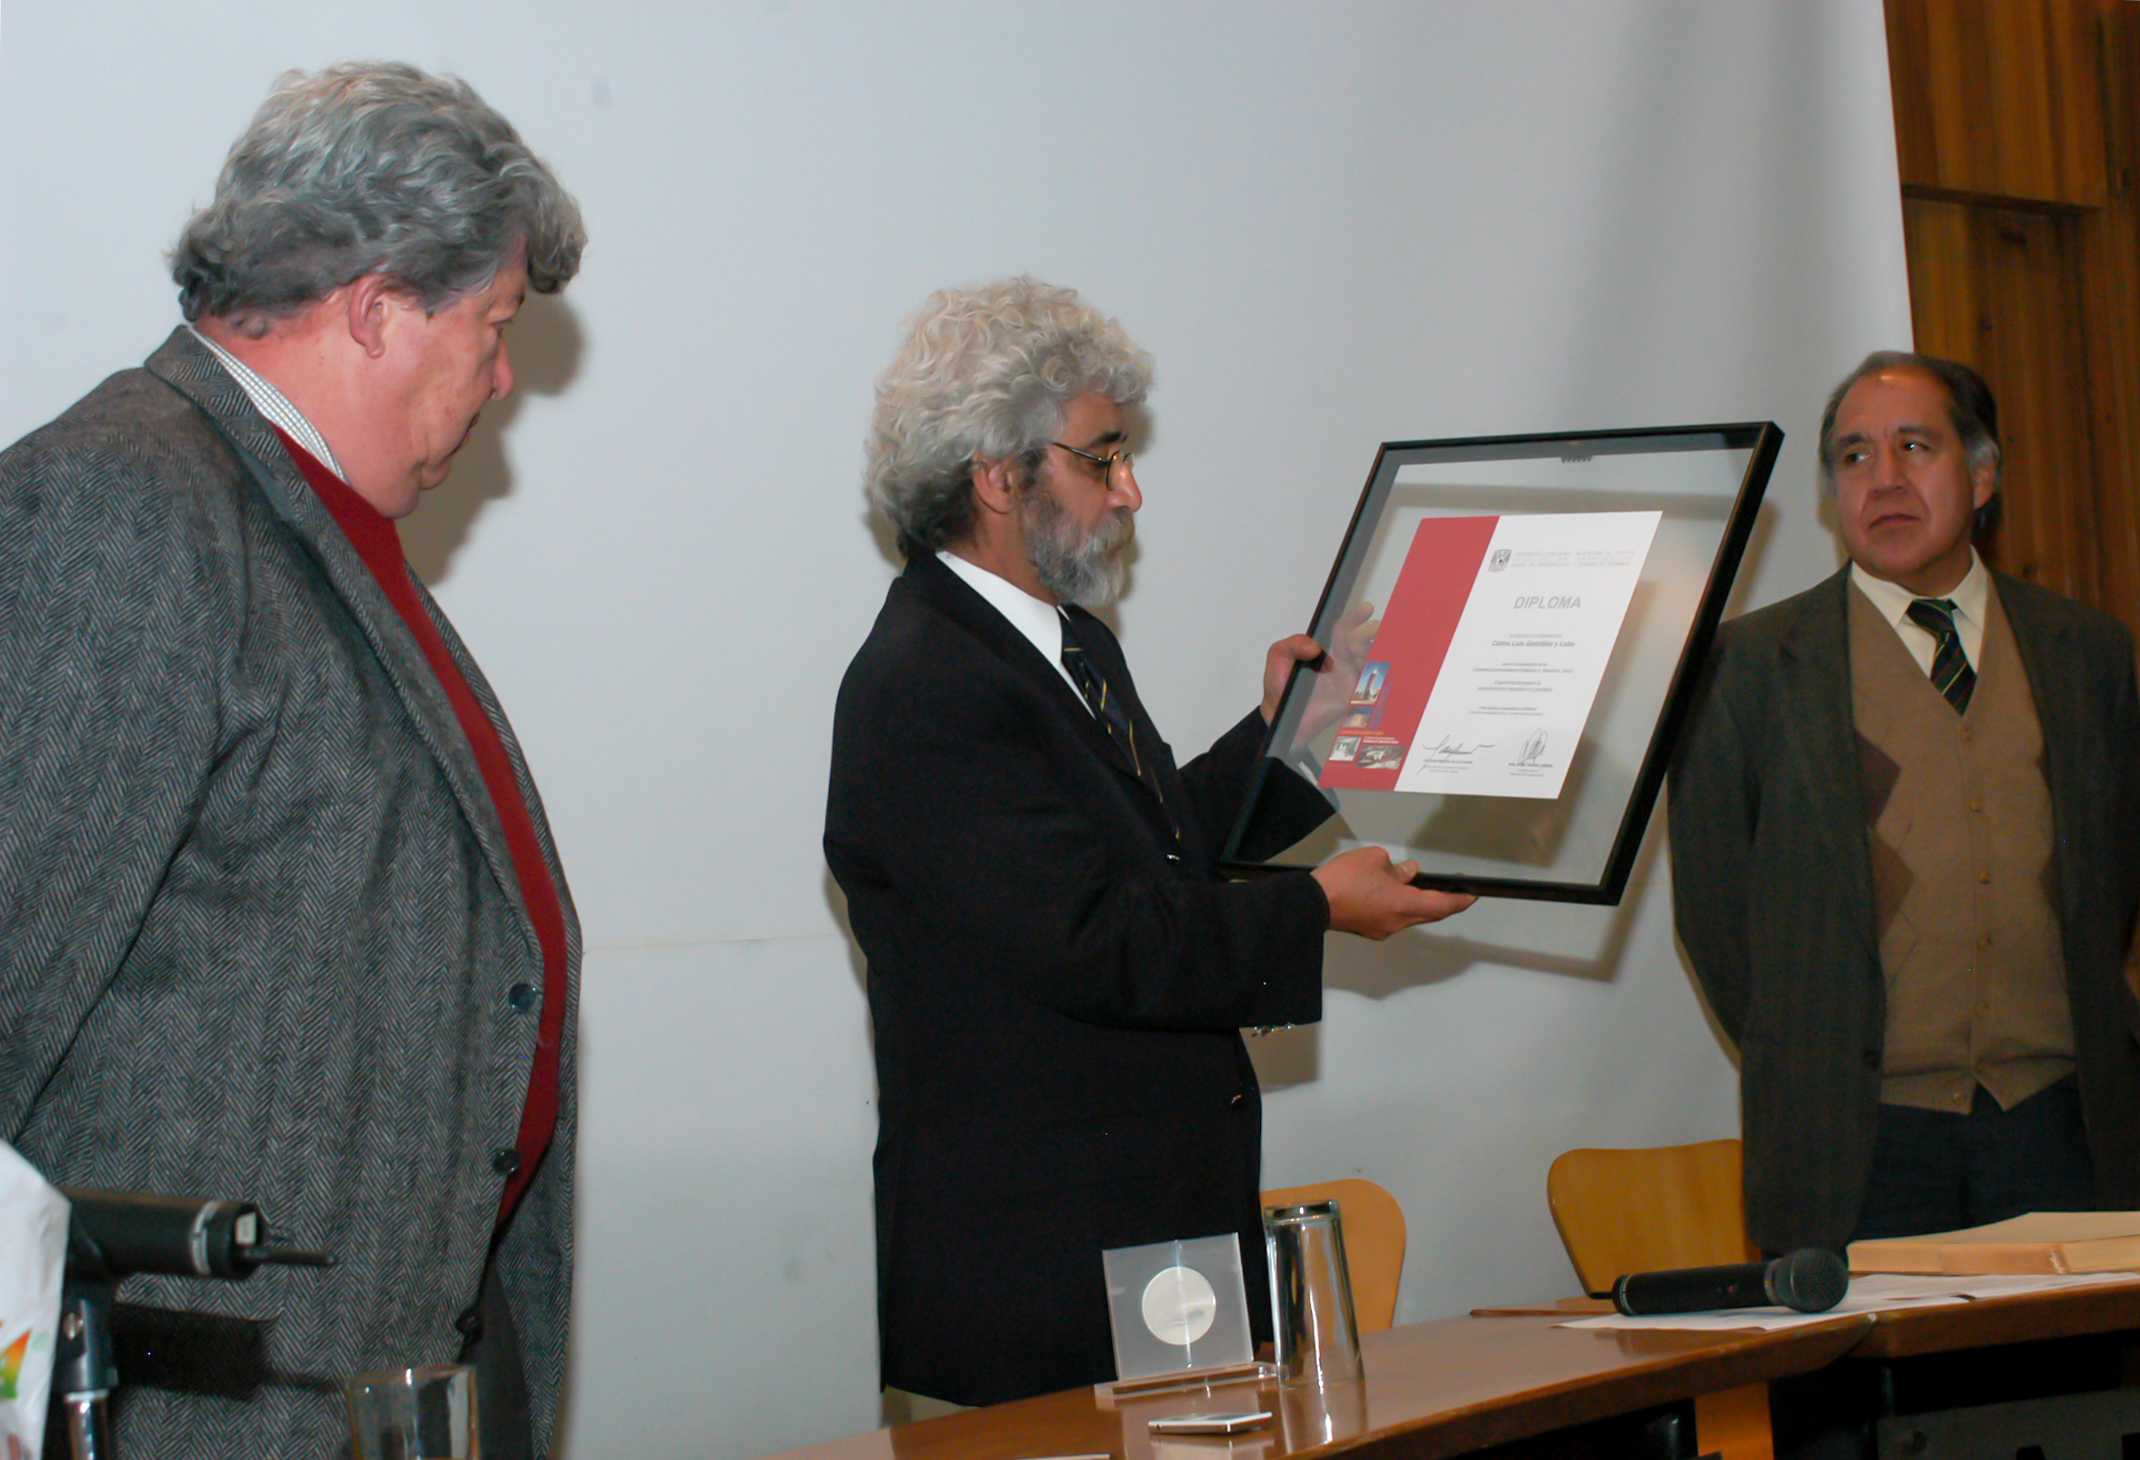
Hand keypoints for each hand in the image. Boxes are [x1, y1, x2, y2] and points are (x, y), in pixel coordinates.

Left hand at [1263, 601, 1376, 738]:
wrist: (1280, 714)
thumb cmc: (1280, 686)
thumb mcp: (1278, 655)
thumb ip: (1293, 643)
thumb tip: (1315, 646)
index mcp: (1326, 647)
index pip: (1345, 627)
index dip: (1356, 617)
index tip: (1365, 609)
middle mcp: (1341, 659)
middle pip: (1364, 639)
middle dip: (1367, 634)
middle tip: (1354, 643)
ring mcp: (1348, 676)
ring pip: (1372, 657)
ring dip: (1370, 651)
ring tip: (1356, 654)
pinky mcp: (1352, 695)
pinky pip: (1372, 681)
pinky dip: (1374, 672)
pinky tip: (1364, 669)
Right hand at [1311, 845, 1475, 938]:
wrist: (1311, 902)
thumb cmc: (1340, 882)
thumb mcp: (1374, 860)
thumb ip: (1396, 868)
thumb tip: (1406, 872)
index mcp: (1402, 904)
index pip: (1442, 905)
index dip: (1460, 900)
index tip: (1472, 895)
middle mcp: (1396, 922)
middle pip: (1429, 914)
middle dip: (1442, 901)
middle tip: (1453, 890)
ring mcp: (1382, 929)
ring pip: (1410, 916)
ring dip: (1417, 902)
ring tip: (1414, 883)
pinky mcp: (1370, 929)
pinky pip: (1393, 917)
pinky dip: (1398, 905)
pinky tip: (1391, 892)